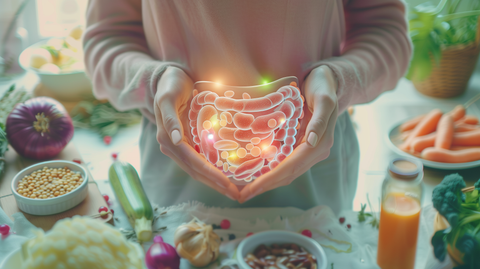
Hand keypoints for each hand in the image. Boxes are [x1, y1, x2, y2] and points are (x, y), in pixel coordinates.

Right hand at [154, 66, 239, 199]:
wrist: (166, 77)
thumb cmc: (169, 84)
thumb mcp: (168, 98)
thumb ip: (170, 119)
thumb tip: (174, 140)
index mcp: (167, 139)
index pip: (193, 163)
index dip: (211, 175)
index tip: (229, 184)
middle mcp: (172, 146)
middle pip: (196, 171)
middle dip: (216, 184)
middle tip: (237, 195)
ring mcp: (178, 146)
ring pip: (197, 170)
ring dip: (215, 181)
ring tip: (234, 190)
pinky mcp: (185, 142)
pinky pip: (199, 160)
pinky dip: (212, 170)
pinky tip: (227, 174)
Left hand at [239, 65, 338, 202]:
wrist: (329, 81)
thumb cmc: (324, 88)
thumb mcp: (324, 100)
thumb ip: (319, 121)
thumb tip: (312, 142)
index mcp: (320, 144)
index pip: (291, 167)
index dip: (271, 179)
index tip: (252, 188)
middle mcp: (315, 151)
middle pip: (287, 174)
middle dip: (265, 186)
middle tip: (242, 195)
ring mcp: (309, 150)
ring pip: (286, 172)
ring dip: (267, 182)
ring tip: (246, 189)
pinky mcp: (302, 146)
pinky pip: (286, 163)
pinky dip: (271, 171)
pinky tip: (257, 174)